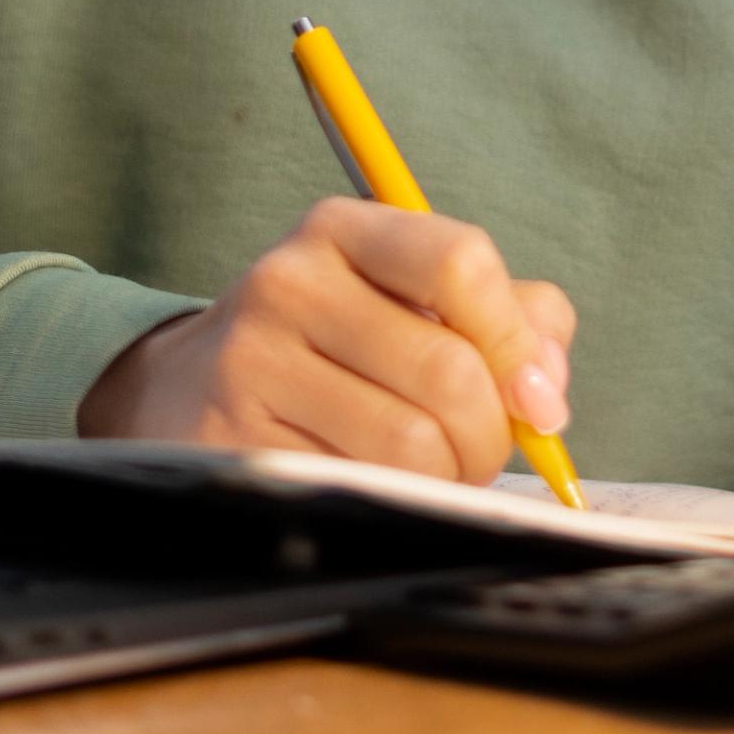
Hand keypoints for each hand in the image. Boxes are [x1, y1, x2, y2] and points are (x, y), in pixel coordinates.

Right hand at [76, 198, 575, 482]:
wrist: (188, 388)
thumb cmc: (337, 345)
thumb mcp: (413, 300)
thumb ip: (510, 318)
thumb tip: (545, 386)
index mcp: (343, 231)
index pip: (460, 262)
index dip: (515, 341)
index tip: (537, 399)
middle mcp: (289, 282)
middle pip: (447, 370)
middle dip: (489, 435)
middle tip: (481, 453)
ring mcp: (251, 362)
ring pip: (410, 442)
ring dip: (447, 477)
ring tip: (433, 472)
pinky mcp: (232, 440)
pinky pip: (358, 488)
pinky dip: (395, 502)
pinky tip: (381, 488)